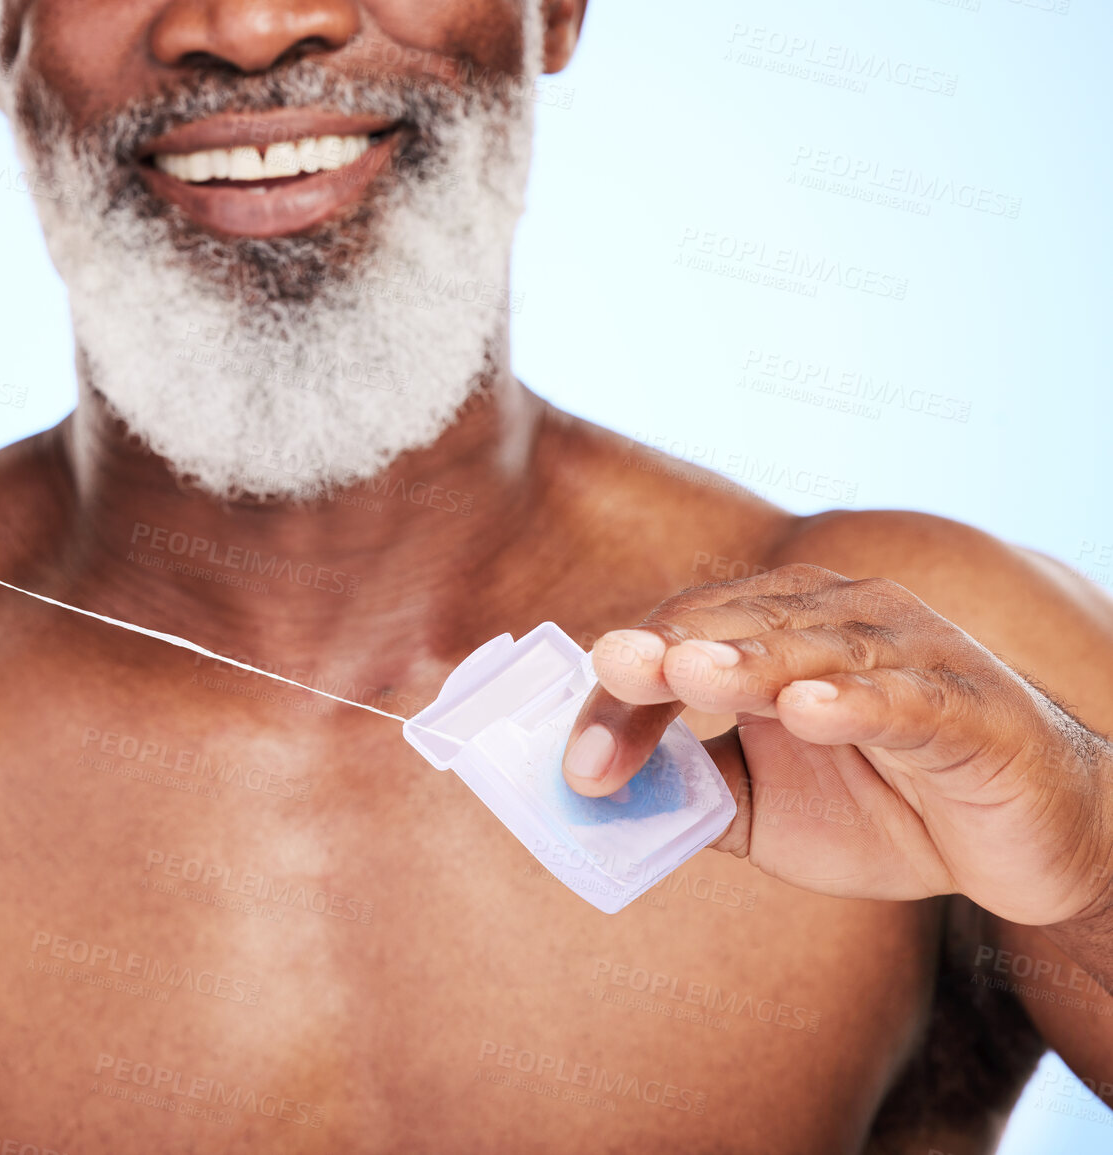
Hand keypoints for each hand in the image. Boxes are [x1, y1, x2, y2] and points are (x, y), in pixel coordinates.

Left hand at [560, 564, 1112, 925]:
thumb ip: (689, 793)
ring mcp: (907, 654)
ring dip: (746, 661)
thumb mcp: (765, 811)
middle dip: (666, 658)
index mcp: (776, 630)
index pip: (677, 640)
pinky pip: (904, 698)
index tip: (577, 764)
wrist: (1028, 842)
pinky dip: (855, 700)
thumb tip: (597, 794)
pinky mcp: (970, 706)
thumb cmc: (888, 805)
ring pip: (811, 648)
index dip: (623, 695)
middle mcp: (837, 620)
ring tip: (688, 674)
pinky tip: (808, 709)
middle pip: (729, 628)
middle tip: (613, 670)